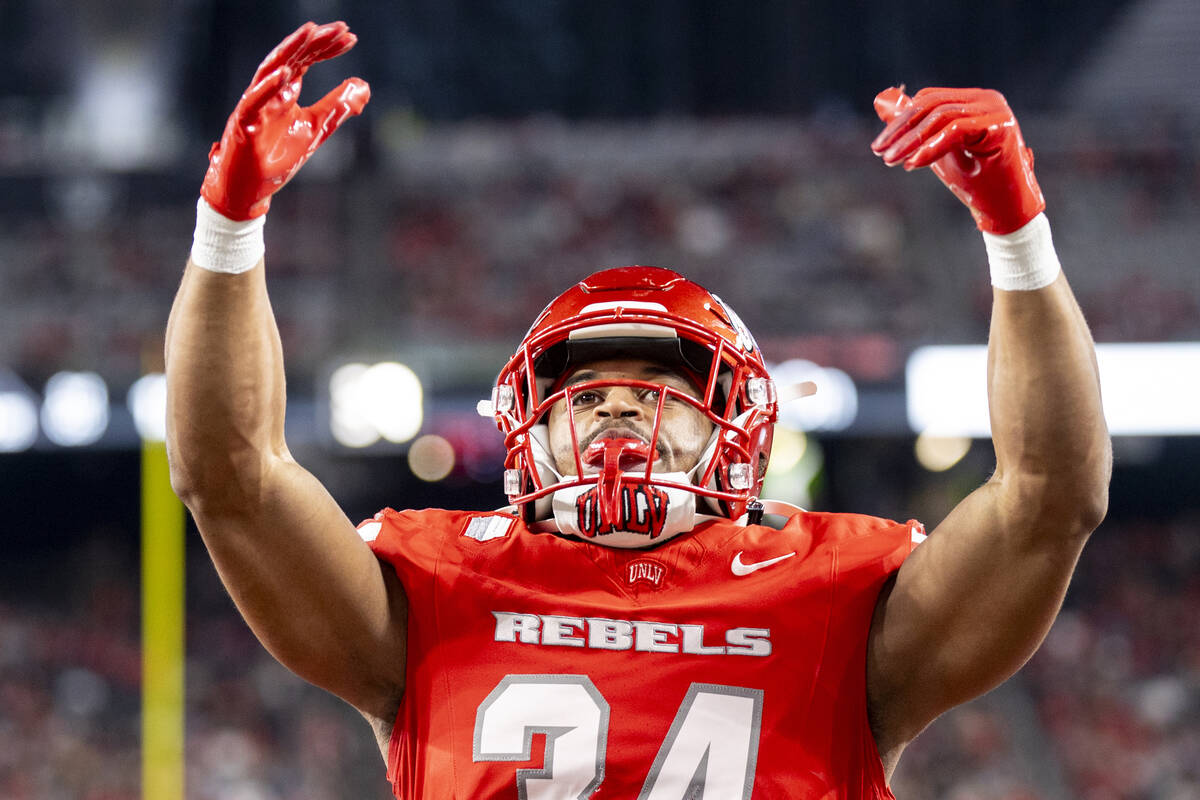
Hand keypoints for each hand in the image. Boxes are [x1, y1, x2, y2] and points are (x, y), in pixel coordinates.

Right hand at [201, 21, 370, 220]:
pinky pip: (253, 102)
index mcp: (285, 91)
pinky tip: (285, 75)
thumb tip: (365, 86)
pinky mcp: (243, 125)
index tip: (350, 37)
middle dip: (315, 40)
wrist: (251, 188)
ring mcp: (254, 105)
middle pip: (293, 58)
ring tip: (310, 32)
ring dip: (290, 50)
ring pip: (270, 70)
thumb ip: (337, 107)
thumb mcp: (316, 129)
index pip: (307, 60)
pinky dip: (267, 88)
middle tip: (340, 27)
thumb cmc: (277, 157)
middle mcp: (268, 92)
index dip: (327, 47)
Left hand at [871, 86, 1043, 234]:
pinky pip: (956, 130)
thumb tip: (882, 102)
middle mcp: (987, 99)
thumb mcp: (935, 151)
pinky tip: (913, 163)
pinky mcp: (1001, 127)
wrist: (1002, 209)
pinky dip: (932, 146)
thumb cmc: (972, 182)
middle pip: (933, 105)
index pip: (929, 99)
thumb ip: (914, 128)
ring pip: (942, 116)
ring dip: (912, 141)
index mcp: (973, 100)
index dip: (900, 120)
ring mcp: (996, 110)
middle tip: (880, 152)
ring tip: (892, 160)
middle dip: (901, 130)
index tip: (880, 145)